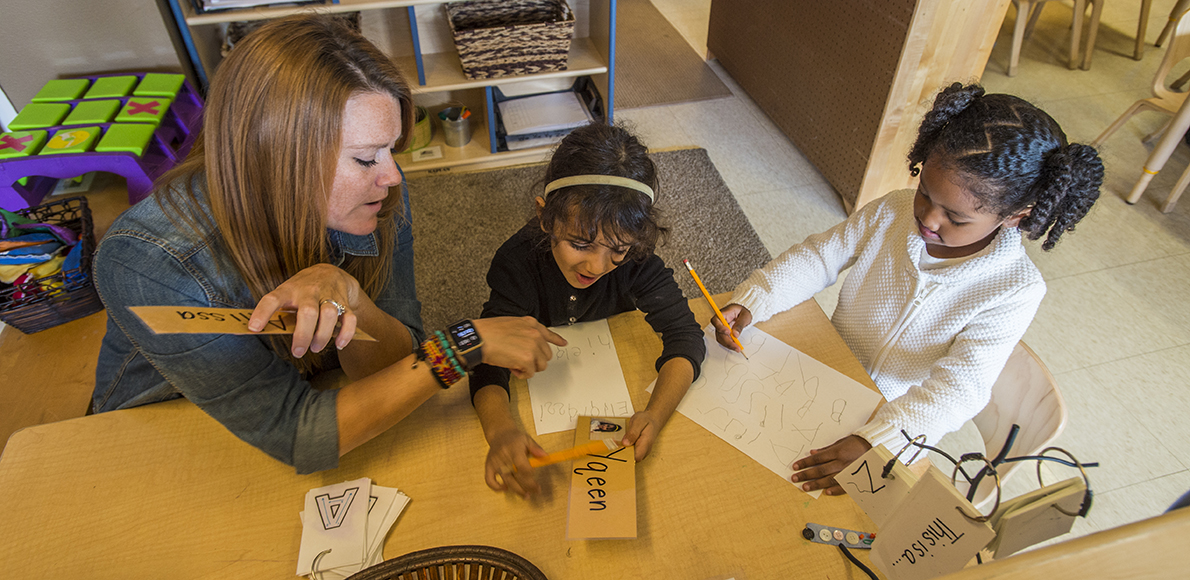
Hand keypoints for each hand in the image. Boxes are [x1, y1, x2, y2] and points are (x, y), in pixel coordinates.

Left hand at [247, 264, 362, 356]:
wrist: (331, 273)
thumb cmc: (302, 290)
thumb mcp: (286, 294)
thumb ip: (277, 311)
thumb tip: (257, 332)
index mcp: (288, 290)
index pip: (272, 299)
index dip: (262, 313)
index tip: (253, 328)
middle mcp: (309, 291)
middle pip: (308, 312)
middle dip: (303, 335)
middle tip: (298, 352)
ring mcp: (329, 296)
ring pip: (330, 314)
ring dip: (323, 335)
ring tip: (316, 347)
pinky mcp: (345, 303)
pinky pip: (350, 319)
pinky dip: (346, 334)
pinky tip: (339, 344)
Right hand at [473, 317, 566, 377]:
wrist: (478, 338)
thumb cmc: (488, 332)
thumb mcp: (511, 324)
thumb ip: (524, 332)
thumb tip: (528, 345)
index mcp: (531, 324)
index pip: (549, 333)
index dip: (557, 340)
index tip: (563, 343)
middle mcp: (535, 334)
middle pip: (546, 355)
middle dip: (534, 360)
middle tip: (519, 360)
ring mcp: (532, 347)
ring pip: (541, 365)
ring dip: (528, 368)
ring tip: (514, 363)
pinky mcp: (527, 360)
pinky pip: (531, 373)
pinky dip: (521, 374)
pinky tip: (512, 367)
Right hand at [484, 428, 547, 496]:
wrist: (499, 434)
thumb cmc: (516, 438)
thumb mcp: (528, 440)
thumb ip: (536, 448)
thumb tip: (545, 457)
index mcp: (514, 450)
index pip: (522, 467)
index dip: (530, 476)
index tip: (537, 481)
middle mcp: (504, 458)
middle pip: (516, 476)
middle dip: (528, 486)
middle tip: (536, 491)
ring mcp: (495, 463)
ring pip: (506, 480)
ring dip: (517, 490)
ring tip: (526, 495)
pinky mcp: (489, 467)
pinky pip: (489, 480)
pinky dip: (496, 487)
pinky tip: (505, 489)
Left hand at [622, 409, 663, 460]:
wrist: (653, 419)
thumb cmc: (646, 420)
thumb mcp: (638, 422)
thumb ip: (632, 433)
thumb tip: (625, 443)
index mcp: (646, 444)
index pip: (636, 458)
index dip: (626, 456)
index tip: (618, 448)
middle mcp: (645, 450)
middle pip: (632, 459)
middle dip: (622, 453)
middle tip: (615, 444)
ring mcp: (643, 451)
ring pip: (631, 456)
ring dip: (623, 451)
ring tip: (617, 442)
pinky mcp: (639, 450)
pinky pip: (631, 453)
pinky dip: (625, 448)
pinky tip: (621, 442)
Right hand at [710, 304, 751, 352]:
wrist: (742, 313)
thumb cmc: (743, 311)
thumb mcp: (745, 316)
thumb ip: (740, 325)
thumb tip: (735, 334)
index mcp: (723, 313)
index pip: (716, 320)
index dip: (720, 327)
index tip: (728, 332)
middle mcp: (720, 321)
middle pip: (718, 332)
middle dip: (727, 340)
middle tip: (736, 346)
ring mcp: (721, 328)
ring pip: (720, 338)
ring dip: (728, 344)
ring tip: (737, 348)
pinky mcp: (723, 333)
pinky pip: (723, 340)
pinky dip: (729, 344)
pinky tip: (735, 346)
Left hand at [790, 435, 871, 495]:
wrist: (874, 446)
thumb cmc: (856, 443)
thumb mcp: (840, 442)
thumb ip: (826, 450)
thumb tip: (812, 453)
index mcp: (837, 452)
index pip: (817, 458)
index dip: (805, 463)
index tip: (795, 466)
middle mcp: (841, 462)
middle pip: (820, 470)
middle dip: (806, 474)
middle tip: (795, 478)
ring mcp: (848, 471)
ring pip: (829, 480)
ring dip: (816, 484)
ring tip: (805, 487)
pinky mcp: (855, 478)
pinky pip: (844, 486)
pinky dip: (835, 490)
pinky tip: (826, 492)